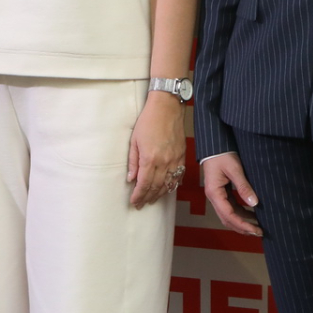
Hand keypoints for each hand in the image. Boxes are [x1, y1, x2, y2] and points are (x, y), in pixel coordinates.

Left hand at [127, 90, 185, 207]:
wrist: (166, 108)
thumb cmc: (148, 121)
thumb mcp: (134, 140)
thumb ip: (133, 161)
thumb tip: (131, 178)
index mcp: (150, 159)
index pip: (143, 184)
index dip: (138, 195)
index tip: (134, 202)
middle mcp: (164, 162)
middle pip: (155, 187)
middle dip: (147, 198)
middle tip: (141, 204)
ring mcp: (175, 160)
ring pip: (168, 184)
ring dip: (159, 194)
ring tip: (152, 200)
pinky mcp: (182, 156)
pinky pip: (178, 176)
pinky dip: (172, 185)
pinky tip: (167, 189)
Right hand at [202, 153, 261, 236]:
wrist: (214, 145)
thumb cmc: (222, 154)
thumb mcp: (235, 169)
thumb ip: (243, 186)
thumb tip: (254, 203)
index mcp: (214, 193)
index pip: (228, 215)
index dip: (242, 224)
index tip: (255, 230)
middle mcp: (214, 197)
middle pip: (227, 219)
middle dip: (242, 227)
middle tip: (259, 232)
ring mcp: (217, 195)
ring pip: (229, 215)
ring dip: (242, 222)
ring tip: (257, 226)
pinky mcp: (222, 192)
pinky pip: (231, 207)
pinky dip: (240, 213)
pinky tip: (251, 214)